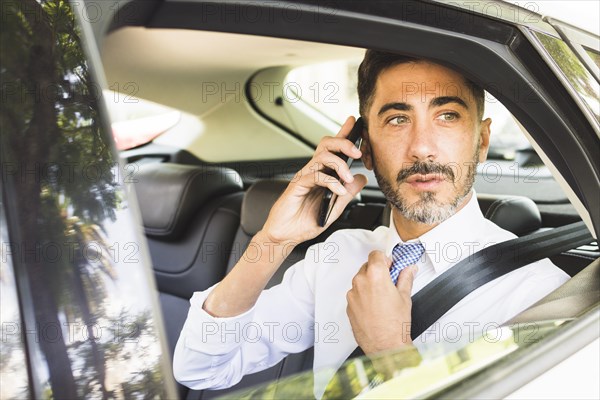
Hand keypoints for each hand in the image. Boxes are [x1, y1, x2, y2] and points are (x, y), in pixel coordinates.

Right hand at [262, 116, 367, 243]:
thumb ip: (348, 193)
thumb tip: (362, 178)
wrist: (286, 235)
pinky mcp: (298, 185)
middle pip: (327, 145)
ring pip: (322, 156)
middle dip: (344, 142)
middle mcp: (313, 172)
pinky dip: (331, 182)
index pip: (333, 150)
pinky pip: (316, 176)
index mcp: (322, 174)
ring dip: (340, 164)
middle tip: (358, 152)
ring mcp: (305, 177)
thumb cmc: (305, 221)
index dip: (343, 134)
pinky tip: (339, 191)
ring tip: (347, 178)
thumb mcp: (334, 208)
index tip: (353, 122)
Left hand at [346, 250, 416, 354]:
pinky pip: (355, 294)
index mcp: (376, 275)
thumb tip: (409, 269)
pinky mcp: (348, 305)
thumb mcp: (405, 297)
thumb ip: (406, 278)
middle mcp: (360, 282)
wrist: (385, 346)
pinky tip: (374, 306)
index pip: (375, 254)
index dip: (384, 259)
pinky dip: (363, 296)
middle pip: (367, 266)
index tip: (390, 265)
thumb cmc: (395, 325)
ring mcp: (352, 294)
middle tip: (389, 282)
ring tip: (382, 297)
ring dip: (369, 283)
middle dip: (377, 271)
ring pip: (360, 280)